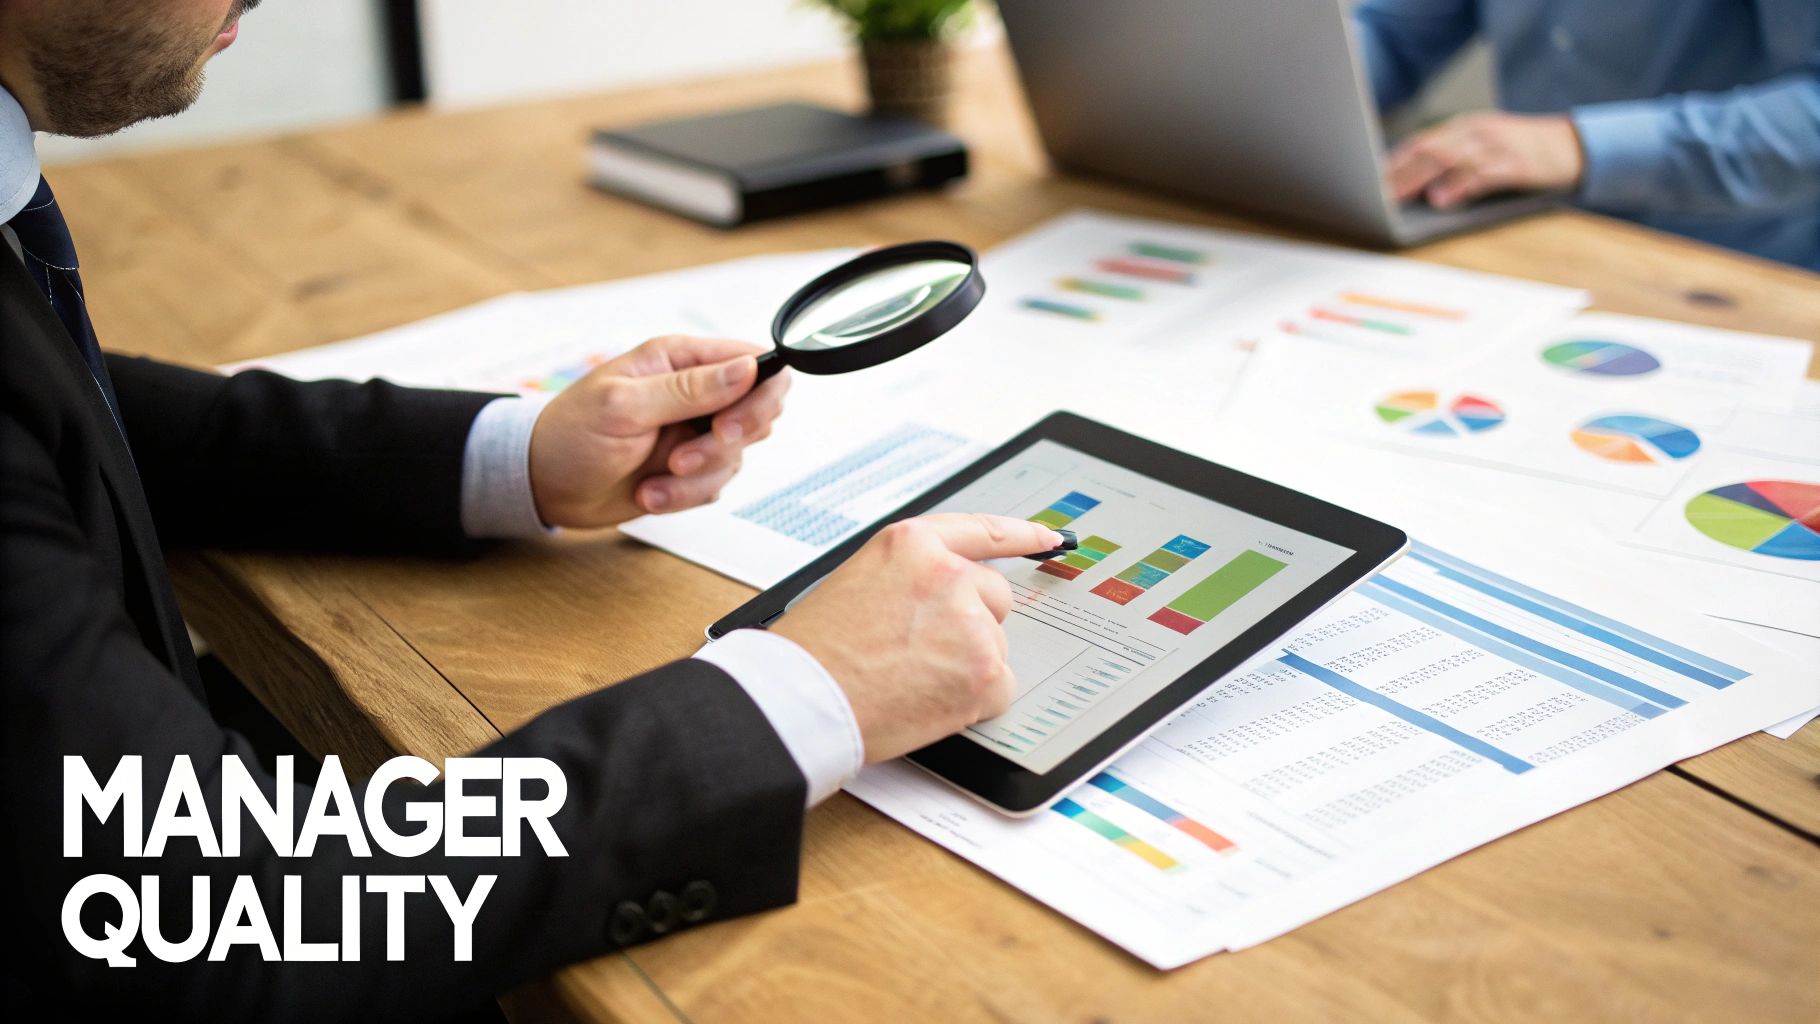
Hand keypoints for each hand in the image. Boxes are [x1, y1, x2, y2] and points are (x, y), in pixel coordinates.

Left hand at [527, 335, 788, 527]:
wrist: (545, 484)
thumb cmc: (569, 434)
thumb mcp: (623, 405)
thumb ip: (689, 388)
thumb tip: (747, 368)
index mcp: (681, 359)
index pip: (754, 362)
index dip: (757, 395)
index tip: (726, 426)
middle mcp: (696, 392)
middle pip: (759, 411)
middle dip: (727, 443)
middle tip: (685, 458)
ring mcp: (696, 432)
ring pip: (738, 455)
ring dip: (698, 477)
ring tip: (655, 478)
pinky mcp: (692, 469)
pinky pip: (717, 485)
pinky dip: (685, 496)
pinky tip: (650, 492)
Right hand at [771, 514, 1064, 762]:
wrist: (801, 699)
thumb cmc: (816, 649)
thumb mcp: (859, 581)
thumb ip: (913, 575)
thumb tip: (956, 593)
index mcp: (912, 544)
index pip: (984, 531)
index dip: (1023, 535)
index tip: (1050, 538)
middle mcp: (948, 574)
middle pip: (996, 597)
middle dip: (973, 624)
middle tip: (921, 651)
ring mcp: (970, 623)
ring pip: (995, 646)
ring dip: (966, 666)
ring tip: (910, 679)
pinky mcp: (983, 672)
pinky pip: (1000, 688)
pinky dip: (972, 703)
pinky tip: (928, 702)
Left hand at [1387, 111, 1584, 209]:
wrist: (1575, 145)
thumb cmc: (1522, 153)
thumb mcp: (1485, 149)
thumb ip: (1453, 162)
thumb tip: (1413, 188)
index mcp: (1466, 128)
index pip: (1421, 142)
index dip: (1393, 162)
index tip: (1366, 181)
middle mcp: (1478, 132)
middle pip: (1429, 150)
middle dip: (1398, 173)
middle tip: (1372, 194)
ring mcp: (1497, 146)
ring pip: (1450, 160)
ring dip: (1420, 179)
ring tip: (1395, 197)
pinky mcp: (1516, 165)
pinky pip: (1482, 175)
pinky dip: (1458, 186)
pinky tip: (1440, 199)